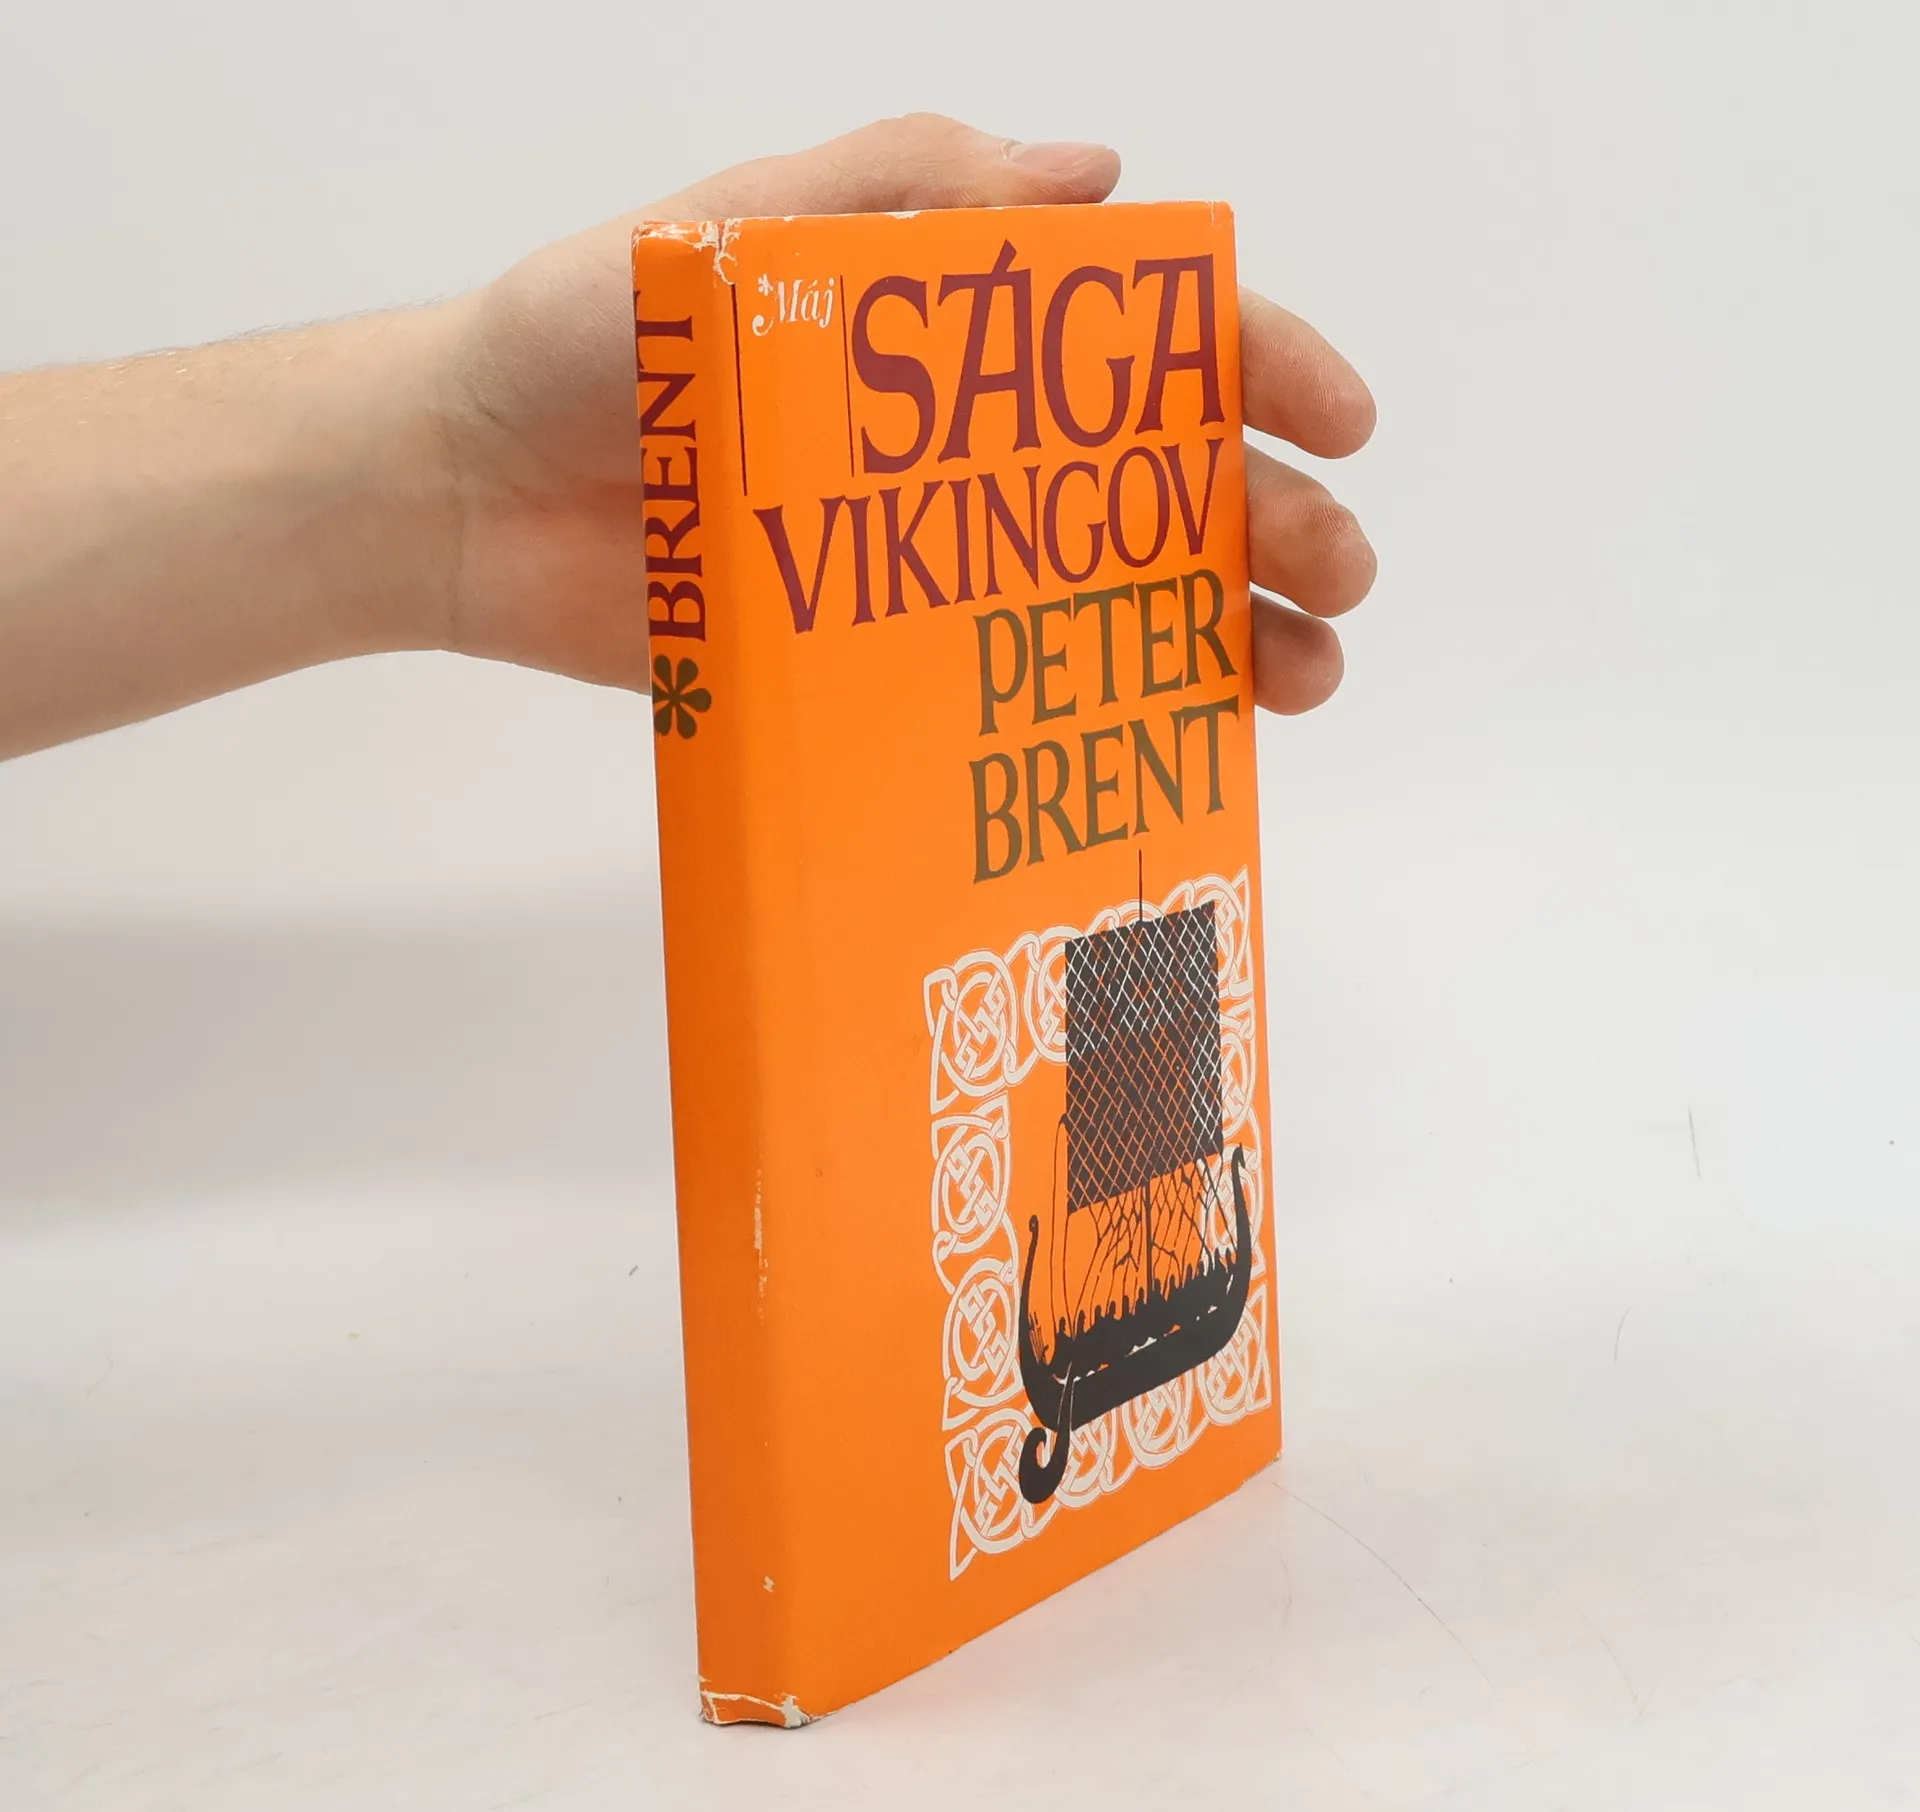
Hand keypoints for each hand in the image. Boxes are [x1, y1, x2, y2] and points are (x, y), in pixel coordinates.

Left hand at [432, 115, 1375, 716]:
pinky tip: (1176, 743)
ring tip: (1299, 679)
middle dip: (1270, 521)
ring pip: (1114, 596)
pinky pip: (1013, 691)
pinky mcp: (876, 665)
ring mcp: (933, 566)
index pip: (1145, 342)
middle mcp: (968, 453)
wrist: (462, 491)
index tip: (1338, 422)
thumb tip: (1097, 176)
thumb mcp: (736, 225)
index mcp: (957, 337)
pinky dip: (1103, 716)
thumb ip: (900, 189)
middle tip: (1337, 578)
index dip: (1258, 369)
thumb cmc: (583, 337)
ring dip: (1225, 631)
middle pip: (1161, 483)